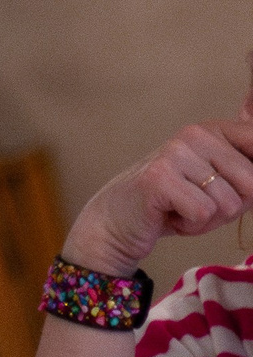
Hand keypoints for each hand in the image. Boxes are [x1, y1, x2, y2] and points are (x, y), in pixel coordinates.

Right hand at [63, 84, 252, 277]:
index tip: (223, 188)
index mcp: (212, 130)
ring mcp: (176, 152)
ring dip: (208, 220)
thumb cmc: (174, 203)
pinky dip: (190, 226)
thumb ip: (245, 166)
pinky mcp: (160, 177)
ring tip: (181, 209)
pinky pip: (203, 214)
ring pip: (229, 204)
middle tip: (198, 204)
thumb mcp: (217, 181)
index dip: (251, 184)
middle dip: (230, 208)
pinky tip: (170, 216)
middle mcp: (195, 134)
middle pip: (251, 185)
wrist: (118, 219)